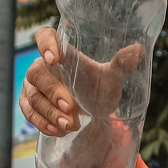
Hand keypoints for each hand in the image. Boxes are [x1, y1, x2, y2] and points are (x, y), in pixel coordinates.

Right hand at [19, 26, 144, 137]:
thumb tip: (138, 49)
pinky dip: (43, 123)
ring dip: (50, 113)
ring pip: (33, 97)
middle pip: (36, 74)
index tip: (55, 59)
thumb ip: (122, 64)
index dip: (45, 44)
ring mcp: (33, 88)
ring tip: (70, 125)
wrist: (92, 114)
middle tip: (70, 107)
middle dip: (52, 92)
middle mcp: (42, 67)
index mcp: (60, 52)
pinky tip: (58, 131)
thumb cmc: (98, 89)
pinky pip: (30, 114)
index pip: (43, 36)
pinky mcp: (30, 106)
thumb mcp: (112, 78)